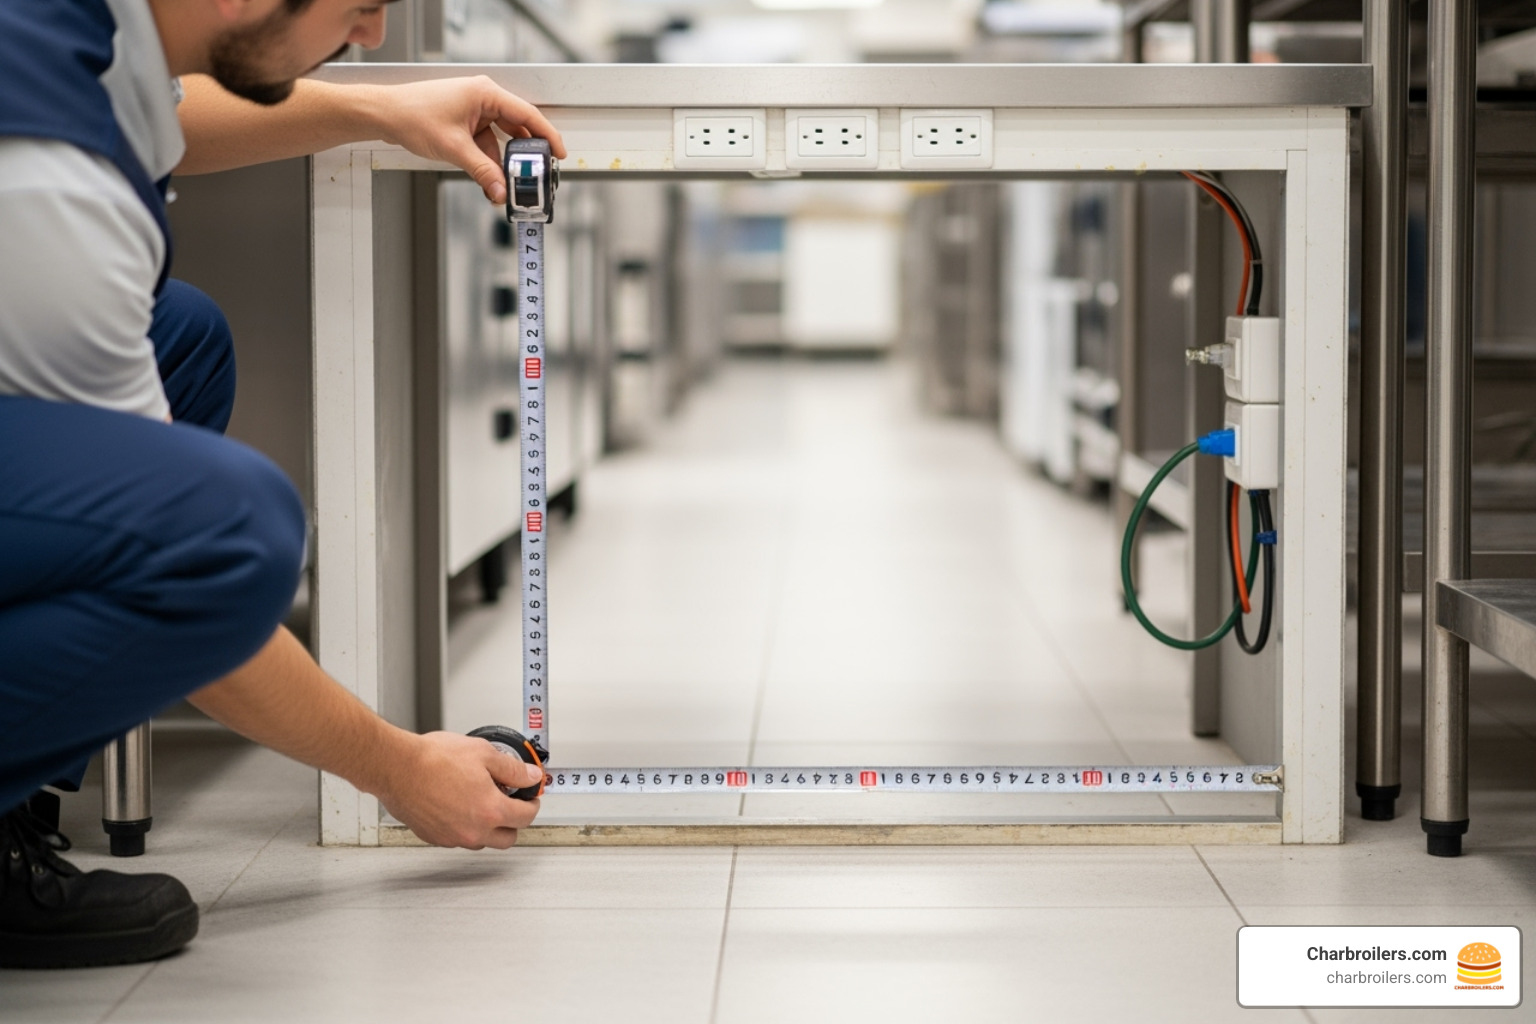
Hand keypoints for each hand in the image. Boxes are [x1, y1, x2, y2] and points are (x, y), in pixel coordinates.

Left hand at [369, 77, 566, 204]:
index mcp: (486, 94)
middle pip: (517, 129)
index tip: (559, 154)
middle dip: (525, 156)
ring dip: (503, 165)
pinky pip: (485, 145)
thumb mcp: (454, 148)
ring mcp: (474, 112)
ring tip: (508, 187)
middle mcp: (483, 99)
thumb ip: (482, 171)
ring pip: (500, 141)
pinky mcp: (465, 124)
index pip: (528, 115)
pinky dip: (488, 163)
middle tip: (536, 177)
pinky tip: (490, 182)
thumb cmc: (412, 115)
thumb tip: (501, 190)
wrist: (384, 115)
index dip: (548, 136)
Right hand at [373, 731, 544, 848]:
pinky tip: (459, 806)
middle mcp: (472, 831)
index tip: (530, 797)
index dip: (532, 804)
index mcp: (490, 811)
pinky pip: (458, 838)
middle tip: (510, 803)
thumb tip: (531, 776)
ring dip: (488, 827)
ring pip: (482, 841)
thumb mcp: (483, 754)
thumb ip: (513, 769)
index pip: (525, 818)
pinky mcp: (433, 838)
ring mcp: (452, 837)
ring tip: (482, 802)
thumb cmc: (433, 759)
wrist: (397, 767)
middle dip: (514, 822)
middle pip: (507, 838)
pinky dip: (464, 827)